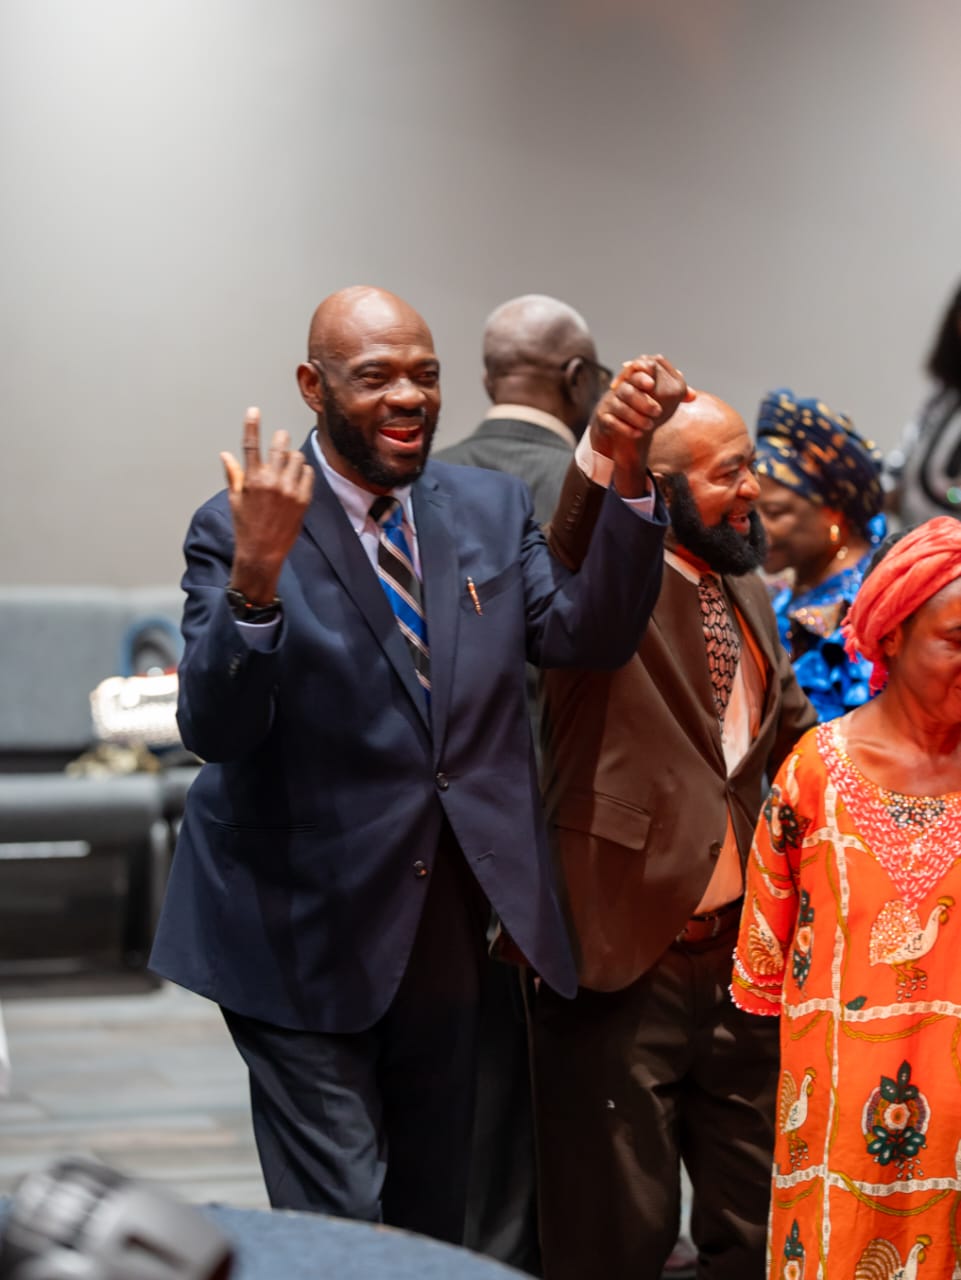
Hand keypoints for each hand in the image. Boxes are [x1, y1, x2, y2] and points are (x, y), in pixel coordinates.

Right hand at [221, 408, 314, 602]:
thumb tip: (225, 455)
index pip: (250, 445)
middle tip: (281, 439)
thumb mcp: (235, 499)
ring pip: (297, 458)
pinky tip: (297, 480)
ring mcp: (289, 490)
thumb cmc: (246, 526)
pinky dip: (304, 472)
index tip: (254, 411)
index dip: (252, 425)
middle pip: (280, 446)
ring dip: (292, 458)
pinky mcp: (303, 499)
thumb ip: (234, 474)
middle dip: (280, 439)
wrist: (263, 552)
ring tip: (288, 467)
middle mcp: (271, 481)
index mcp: (251, 479)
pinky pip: (308, 473)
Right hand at [590, 355, 692, 496]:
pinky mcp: (604, 418)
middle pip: (627, 390)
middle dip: (642, 400)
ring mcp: (610, 403)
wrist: (619, 423)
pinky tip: (638, 434)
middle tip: (658, 411)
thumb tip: (692, 396)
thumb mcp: (657, 398)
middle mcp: (620, 390)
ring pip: (619, 407)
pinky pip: (611, 422)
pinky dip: (625, 428)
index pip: (635, 371)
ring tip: (650, 426)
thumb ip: (675, 394)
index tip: (652, 384)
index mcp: (634, 380)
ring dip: (635, 416)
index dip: (642, 376)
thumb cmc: (642, 406)